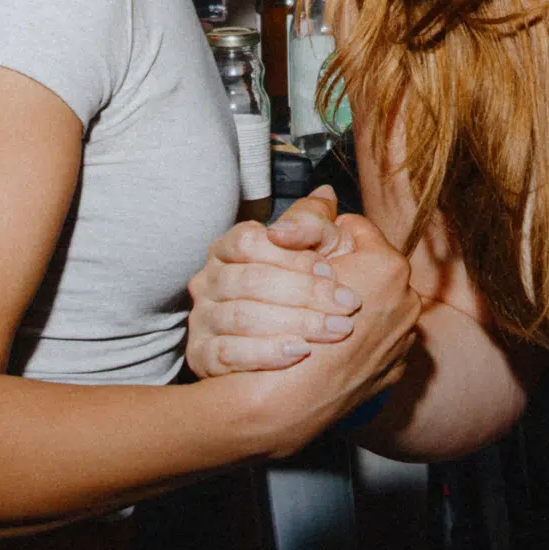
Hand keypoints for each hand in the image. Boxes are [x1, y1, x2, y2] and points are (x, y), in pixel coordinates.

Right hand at [187, 188, 360, 375]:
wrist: (293, 353)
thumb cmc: (305, 291)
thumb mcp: (316, 250)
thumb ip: (316, 223)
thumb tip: (327, 194)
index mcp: (230, 247)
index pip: (251, 242)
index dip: (293, 257)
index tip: (333, 271)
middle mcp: (209, 279)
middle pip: (250, 280)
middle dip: (305, 293)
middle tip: (347, 306)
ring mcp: (202, 318)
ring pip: (241, 317)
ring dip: (294, 323)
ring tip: (334, 330)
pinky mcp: (201, 356)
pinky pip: (228, 354)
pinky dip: (266, 352)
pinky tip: (300, 351)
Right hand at [235, 211, 422, 453]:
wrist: (286, 407)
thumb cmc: (289, 330)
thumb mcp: (295, 263)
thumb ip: (312, 224)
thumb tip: (325, 193)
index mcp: (387, 267)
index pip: (355, 228)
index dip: (324, 239)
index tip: (305, 256)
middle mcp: (406, 300)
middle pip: (368, 268)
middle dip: (340, 273)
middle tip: (313, 288)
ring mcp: (402, 338)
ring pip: (373, 305)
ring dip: (348, 307)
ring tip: (320, 320)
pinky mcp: (393, 370)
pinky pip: (376, 341)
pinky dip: (356, 340)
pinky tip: (328, 347)